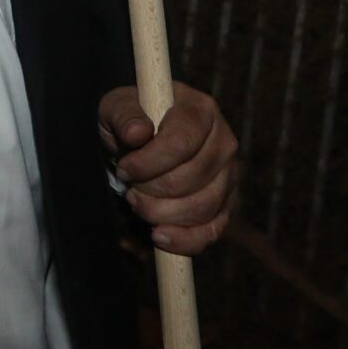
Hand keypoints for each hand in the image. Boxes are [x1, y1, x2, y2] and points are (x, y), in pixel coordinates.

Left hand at [98, 82, 236, 255]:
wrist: (141, 142)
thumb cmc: (131, 121)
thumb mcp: (117, 108)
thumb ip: (124, 115)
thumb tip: (137, 132)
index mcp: (200, 110)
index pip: (181, 143)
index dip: (149, 163)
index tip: (123, 169)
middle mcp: (224, 142)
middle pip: (192, 178)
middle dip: (152, 190)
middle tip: (129, 187)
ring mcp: (230, 175)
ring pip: (203, 207)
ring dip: (162, 214)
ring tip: (138, 202)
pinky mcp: (226, 204)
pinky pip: (212, 231)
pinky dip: (185, 240)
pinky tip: (159, 236)